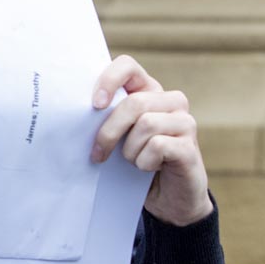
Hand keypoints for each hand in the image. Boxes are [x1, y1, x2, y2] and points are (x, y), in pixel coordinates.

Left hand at [92, 55, 213, 225]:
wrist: (167, 198)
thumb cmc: (136, 160)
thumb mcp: (118, 135)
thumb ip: (106, 118)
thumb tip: (74, 112)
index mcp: (148, 91)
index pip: (128, 66)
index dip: (109, 79)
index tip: (94, 104)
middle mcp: (171, 101)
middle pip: (133, 103)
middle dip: (109, 131)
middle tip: (98, 153)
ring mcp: (185, 122)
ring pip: (146, 124)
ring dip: (129, 150)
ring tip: (132, 161)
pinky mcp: (190, 147)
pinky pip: (158, 146)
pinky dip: (144, 161)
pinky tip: (147, 168)